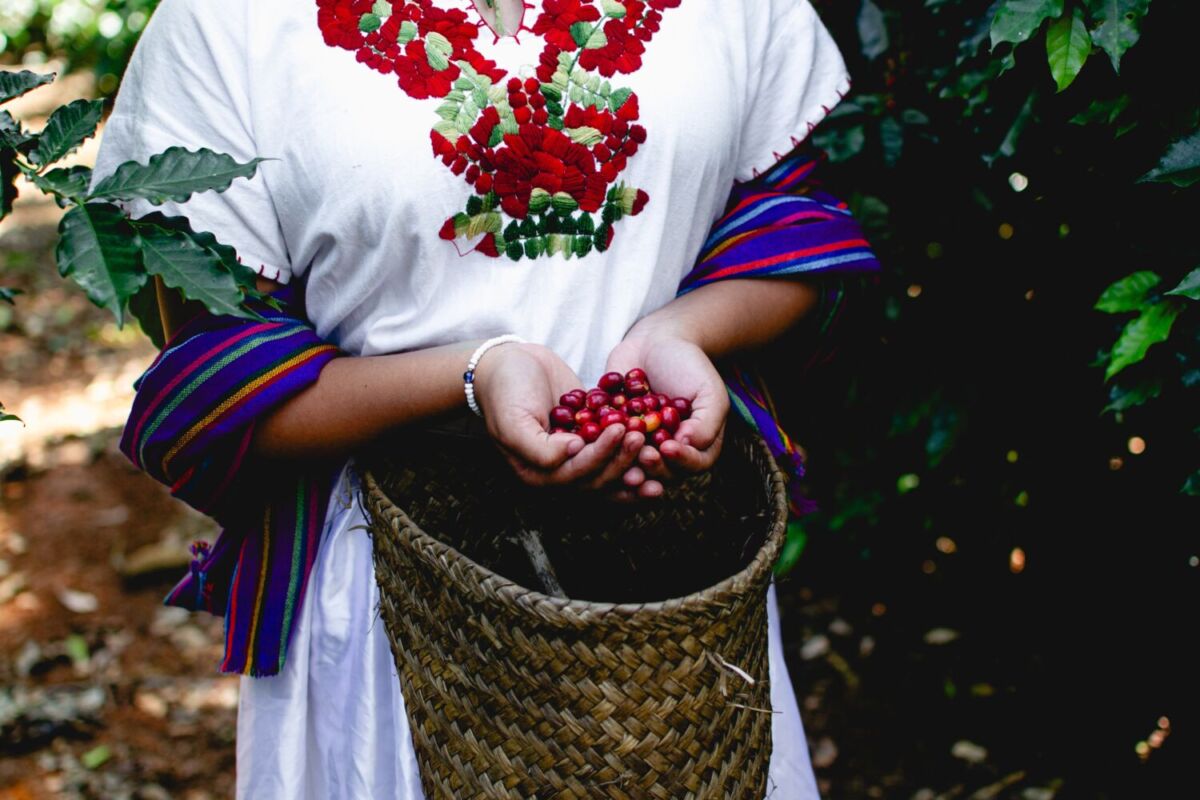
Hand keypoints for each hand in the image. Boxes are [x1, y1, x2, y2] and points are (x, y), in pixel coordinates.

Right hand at [473, 342, 645, 488]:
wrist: (510, 361)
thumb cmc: (506, 390)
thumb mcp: (513, 420)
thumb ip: (538, 447)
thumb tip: (572, 453)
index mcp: (538, 474)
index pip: (577, 475)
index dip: (602, 457)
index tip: (620, 430)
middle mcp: (559, 472)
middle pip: (599, 477)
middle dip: (622, 459)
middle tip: (640, 434)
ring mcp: (577, 455)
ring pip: (611, 467)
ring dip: (633, 459)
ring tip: (655, 443)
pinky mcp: (590, 436)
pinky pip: (615, 446)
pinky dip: (633, 446)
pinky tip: (656, 437)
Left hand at [604, 333, 728, 499]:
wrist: (653, 342)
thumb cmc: (687, 364)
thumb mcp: (708, 389)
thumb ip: (706, 421)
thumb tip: (689, 445)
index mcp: (696, 447)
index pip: (693, 464)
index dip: (681, 460)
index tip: (668, 447)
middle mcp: (667, 454)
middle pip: (662, 473)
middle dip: (652, 468)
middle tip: (643, 456)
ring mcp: (639, 448)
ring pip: (632, 466)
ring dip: (624, 466)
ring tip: (618, 458)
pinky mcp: (613, 438)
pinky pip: (606, 449)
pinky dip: (599, 448)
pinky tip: (591, 444)